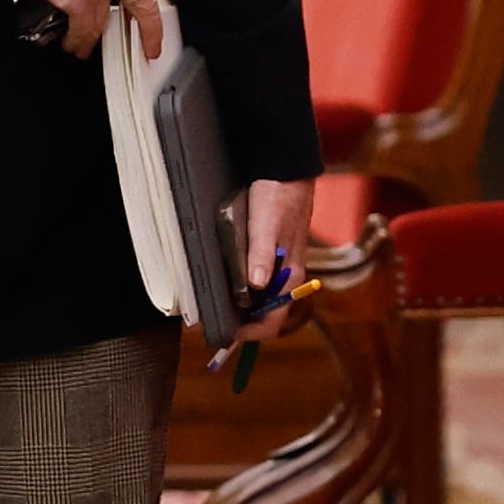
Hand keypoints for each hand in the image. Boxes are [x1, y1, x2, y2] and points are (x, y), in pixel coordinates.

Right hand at [0, 0, 164, 57]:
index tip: (144, 11)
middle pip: (146, 5)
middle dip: (150, 30)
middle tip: (150, 45)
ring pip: (108, 23)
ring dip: (96, 38)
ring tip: (85, 45)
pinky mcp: (82, 0)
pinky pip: (85, 31)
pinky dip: (77, 41)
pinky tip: (71, 43)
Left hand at [226, 176, 315, 347]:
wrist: (286, 170)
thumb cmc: (279, 198)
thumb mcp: (266, 226)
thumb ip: (260, 256)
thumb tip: (255, 286)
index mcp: (290, 275)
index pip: (274, 320)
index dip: (251, 333)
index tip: (228, 333)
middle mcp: (286, 275)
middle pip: (265, 312)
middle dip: (242, 322)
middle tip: (213, 321)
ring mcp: (279, 264)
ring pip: (260, 298)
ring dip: (240, 306)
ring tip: (214, 305)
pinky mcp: (272, 253)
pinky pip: (257, 281)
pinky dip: (242, 289)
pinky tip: (225, 282)